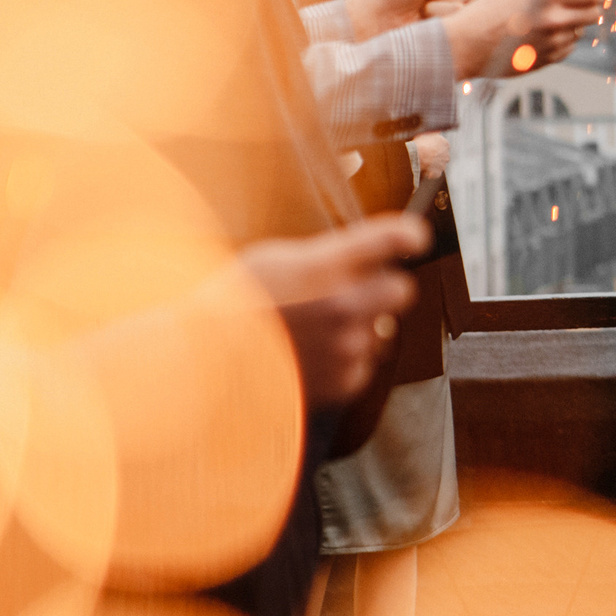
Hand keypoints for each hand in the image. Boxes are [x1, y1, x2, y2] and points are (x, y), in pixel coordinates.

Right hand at [238, 214, 429, 407]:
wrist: (203, 365)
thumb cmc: (233, 306)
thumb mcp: (274, 258)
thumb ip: (327, 254)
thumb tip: (366, 254)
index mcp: (326, 267)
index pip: (394, 239)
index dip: (408, 235)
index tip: (412, 237)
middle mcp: (344, 306)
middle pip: (403, 289)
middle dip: (384, 287)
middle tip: (356, 290)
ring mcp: (347, 346)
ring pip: (381, 329)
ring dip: (359, 327)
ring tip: (315, 330)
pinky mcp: (344, 380)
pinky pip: (364, 362)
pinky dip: (346, 360)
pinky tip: (312, 355)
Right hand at [443, 0, 602, 78]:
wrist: (465, 45)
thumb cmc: (487, 13)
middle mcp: (554, 21)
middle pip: (594, 15)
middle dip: (588, 9)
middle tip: (578, 6)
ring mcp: (551, 44)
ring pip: (579, 33)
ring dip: (570, 27)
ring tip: (546, 22)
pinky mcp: (545, 61)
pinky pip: (566, 50)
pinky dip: (560, 43)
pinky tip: (541, 37)